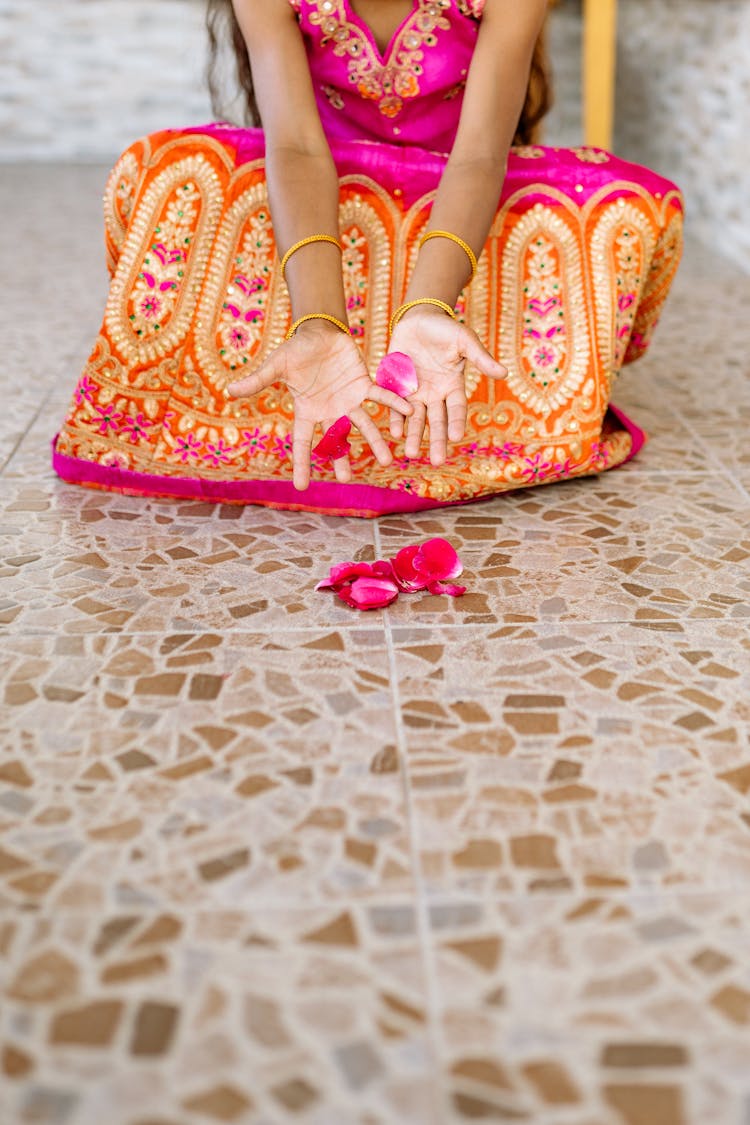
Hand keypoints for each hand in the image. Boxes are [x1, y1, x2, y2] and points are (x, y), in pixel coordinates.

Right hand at [226, 321, 411, 489]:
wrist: (318, 332)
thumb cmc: (295, 351)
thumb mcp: (276, 366)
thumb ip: (258, 381)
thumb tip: (229, 391)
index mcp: (307, 411)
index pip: (302, 442)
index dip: (301, 464)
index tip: (302, 487)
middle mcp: (330, 412)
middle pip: (336, 441)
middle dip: (343, 460)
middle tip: (349, 480)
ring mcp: (348, 401)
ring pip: (364, 425)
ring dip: (376, 442)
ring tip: (388, 460)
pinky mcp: (364, 385)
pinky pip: (381, 397)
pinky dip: (394, 403)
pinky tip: (409, 413)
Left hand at [388, 308, 507, 464]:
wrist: (418, 318)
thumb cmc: (445, 329)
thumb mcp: (465, 340)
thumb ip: (480, 358)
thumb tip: (503, 373)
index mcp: (453, 386)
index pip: (456, 409)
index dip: (456, 422)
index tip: (456, 437)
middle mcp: (435, 394)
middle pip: (436, 421)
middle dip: (436, 440)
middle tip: (436, 462)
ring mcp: (415, 392)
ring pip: (415, 418)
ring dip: (413, 435)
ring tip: (410, 453)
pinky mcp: (396, 386)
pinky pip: (394, 405)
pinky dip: (395, 418)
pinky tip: (394, 431)